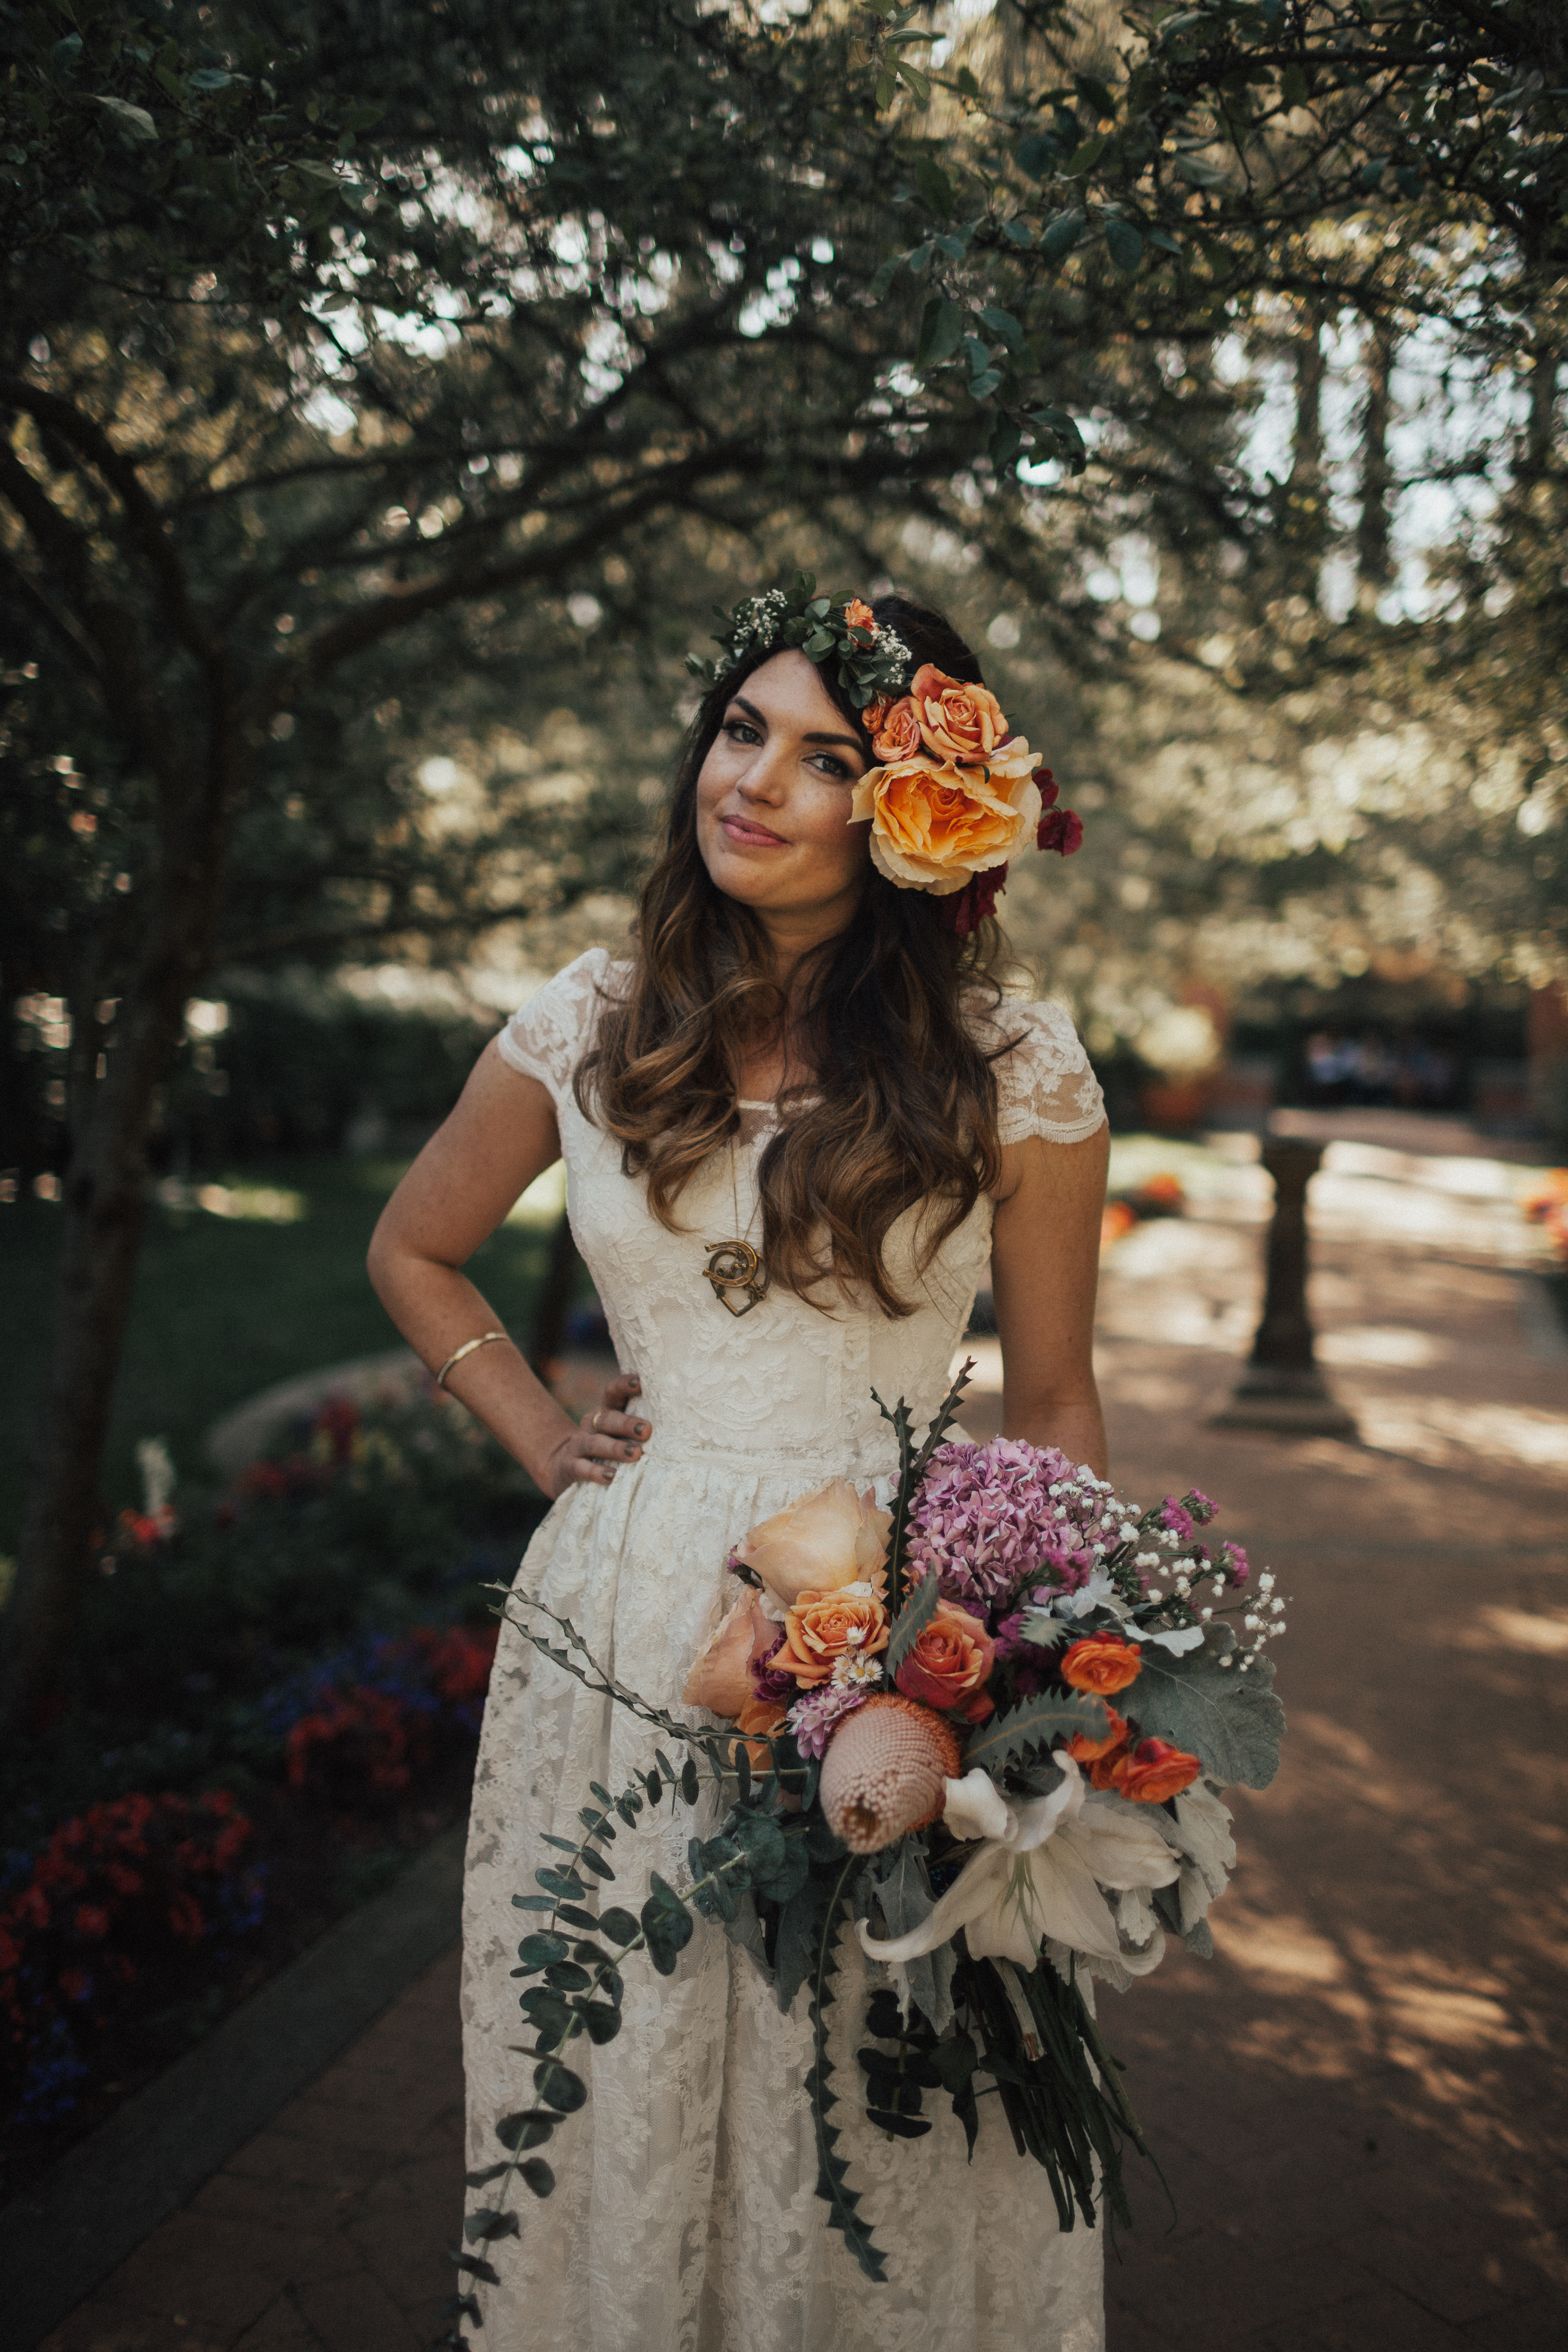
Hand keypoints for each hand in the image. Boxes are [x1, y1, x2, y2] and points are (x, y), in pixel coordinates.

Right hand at [541, 1372, 651, 1497]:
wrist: (564, 1467)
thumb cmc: (606, 1447)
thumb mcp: (618, 1433)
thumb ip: (638, 1426)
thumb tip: (678, 1422)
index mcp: (606, 1411)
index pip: (613, 1391)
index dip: (624, 1385)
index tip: (641, 1382)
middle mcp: (591, 1424)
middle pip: (608, 1419)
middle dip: (627, 1424)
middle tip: (647, 1430)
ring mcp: (578, 1445)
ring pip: (596, 1443)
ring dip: (616, 1448)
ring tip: (635, 1454)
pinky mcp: (570, 1466)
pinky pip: (582, 1468)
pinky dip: (596, 1472)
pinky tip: (611, 1476)